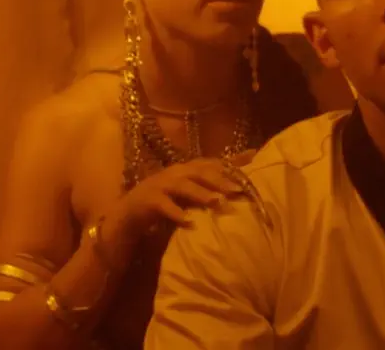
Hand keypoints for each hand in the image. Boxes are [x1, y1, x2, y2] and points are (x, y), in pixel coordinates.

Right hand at [101, 158, 245, 261]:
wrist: (131, 212)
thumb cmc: (167, 200)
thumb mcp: (190, 191)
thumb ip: (211, 185)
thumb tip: (241, 182)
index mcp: (187, 169)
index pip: (212, 162)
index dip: (231, 162)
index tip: (253, 161)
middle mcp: (176, 172)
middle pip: (199, 172)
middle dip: (219, 179)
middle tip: (237, 190)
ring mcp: (161, 184)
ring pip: (183, 186)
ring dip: (200, 193)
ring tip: (216, 202)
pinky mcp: (149, 200)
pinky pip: (164, 206)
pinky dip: (177, 213)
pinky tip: (189, 222)